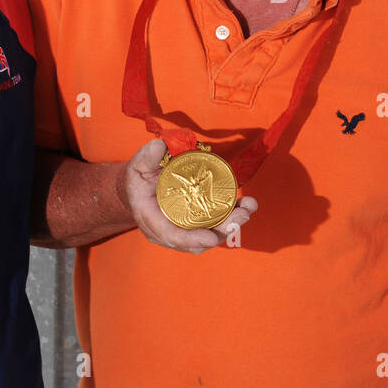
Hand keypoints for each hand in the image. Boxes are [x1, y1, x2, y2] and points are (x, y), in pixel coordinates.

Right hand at [118, 139, 257, 253]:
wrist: (138, 190)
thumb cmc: (138, 179)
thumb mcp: (138, 166)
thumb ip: (147, 157)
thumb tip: (159, 147)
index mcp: (152, 221)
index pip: (172, 236)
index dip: (192, 239)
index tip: (211, 237)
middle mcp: (169, 232)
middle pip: (199, 240)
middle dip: (222, 230)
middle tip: (242, 215)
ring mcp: (184, 231)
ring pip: (210, 235)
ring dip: (232, 225)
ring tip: (248, 208)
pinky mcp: (196, 225)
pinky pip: (215, 227)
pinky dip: (231, 218)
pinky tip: (246, 205)